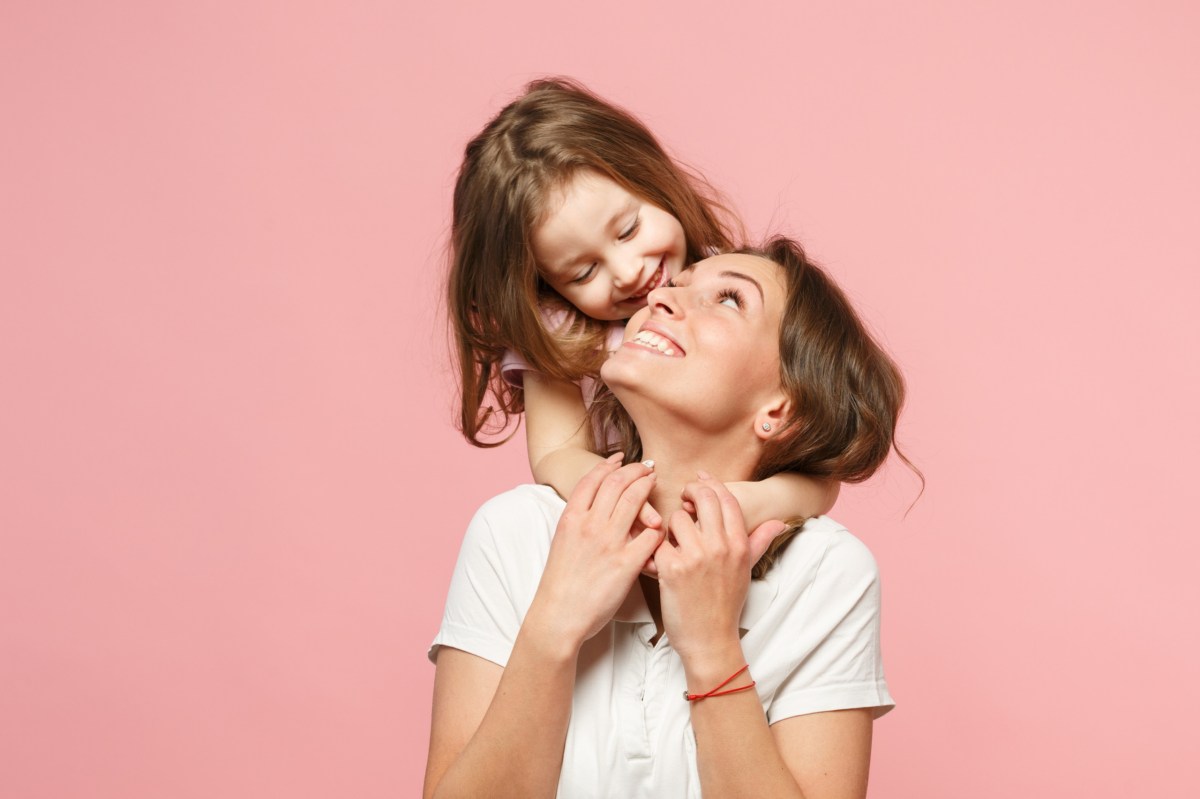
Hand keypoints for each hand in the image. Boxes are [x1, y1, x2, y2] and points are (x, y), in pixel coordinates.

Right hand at [527, 455, 665, 651]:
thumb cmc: (559, 583)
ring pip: (634, 500)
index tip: (620, 459)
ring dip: (648, 487)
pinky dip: (658, 526)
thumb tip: (593, 508)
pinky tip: (661, 524)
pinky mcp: (625, 564)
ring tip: (655, 483)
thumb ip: (578, 522)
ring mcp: (608, 543)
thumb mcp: (562, 542)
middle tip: (647, 467)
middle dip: (635, 470)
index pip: (592, 479)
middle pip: (617, 483)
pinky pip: (650, 536)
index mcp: (571, 518)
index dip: (608, 465)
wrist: (558, 615)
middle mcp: (589, 525)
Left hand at [653, 472, 786, 663]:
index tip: (700, 478)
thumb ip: (759, 542)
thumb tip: (779, 522)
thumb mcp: (747, 571)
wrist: (709, 640)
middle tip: (684, 499)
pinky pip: (659, 542)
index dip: (712, 483)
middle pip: (704, 498)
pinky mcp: (671, 568)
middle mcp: (720, 547)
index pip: (727, 499)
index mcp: (739, 545)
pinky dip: (656, 547)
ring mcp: (696, 557)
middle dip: (690, 492)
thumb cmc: (726, 605)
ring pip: (677, 518)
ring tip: (675, 540)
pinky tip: (659, 557)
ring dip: (672, 526)